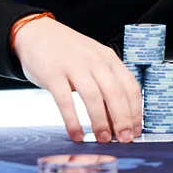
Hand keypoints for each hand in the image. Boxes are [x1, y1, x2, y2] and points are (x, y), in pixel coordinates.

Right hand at [12, 17, 141, 143]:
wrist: (37, 33)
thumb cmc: (69, 52)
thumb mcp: (94, 61)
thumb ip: (106, 84)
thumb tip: (117, 119)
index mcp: (109, 59)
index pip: (130, 87)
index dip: (135, 112)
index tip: (135, 131)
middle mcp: (95, 61)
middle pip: (115, 93)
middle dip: (122, 120)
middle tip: (124, 140)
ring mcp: (74, 67)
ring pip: (93, 97)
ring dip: (100, 122)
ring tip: (103, 139)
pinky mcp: (53, 75)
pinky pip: (66, 101)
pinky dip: (72, 121)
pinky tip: (77, 135)